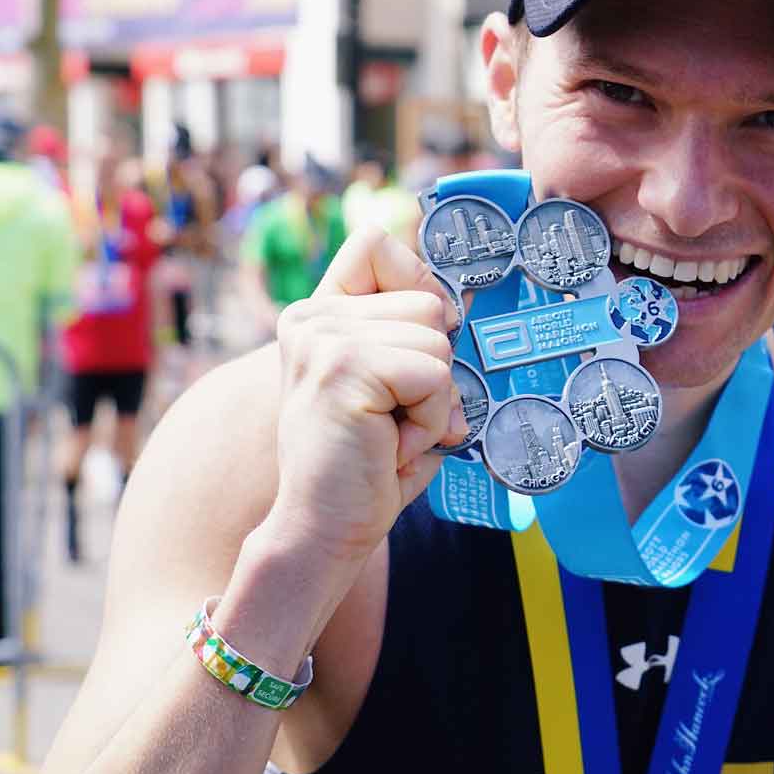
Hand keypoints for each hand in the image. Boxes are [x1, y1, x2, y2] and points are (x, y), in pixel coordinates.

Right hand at [265, 228, 464, 575]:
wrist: (324, 528)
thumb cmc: (368, 463)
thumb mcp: (393, 384)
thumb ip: (413, 335)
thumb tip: (462, 296)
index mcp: (317, 313)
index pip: (377, 244)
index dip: (415, 285)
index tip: (410, 345)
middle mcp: (311, 317)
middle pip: (428, 301)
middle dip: (434, 369)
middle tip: (392, 418)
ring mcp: (322, 338)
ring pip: (437, 339)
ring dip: (432, 401)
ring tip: (388, 435)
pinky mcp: (343, 367)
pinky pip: (434, 375)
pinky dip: (428, 420)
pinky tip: (390, 447)